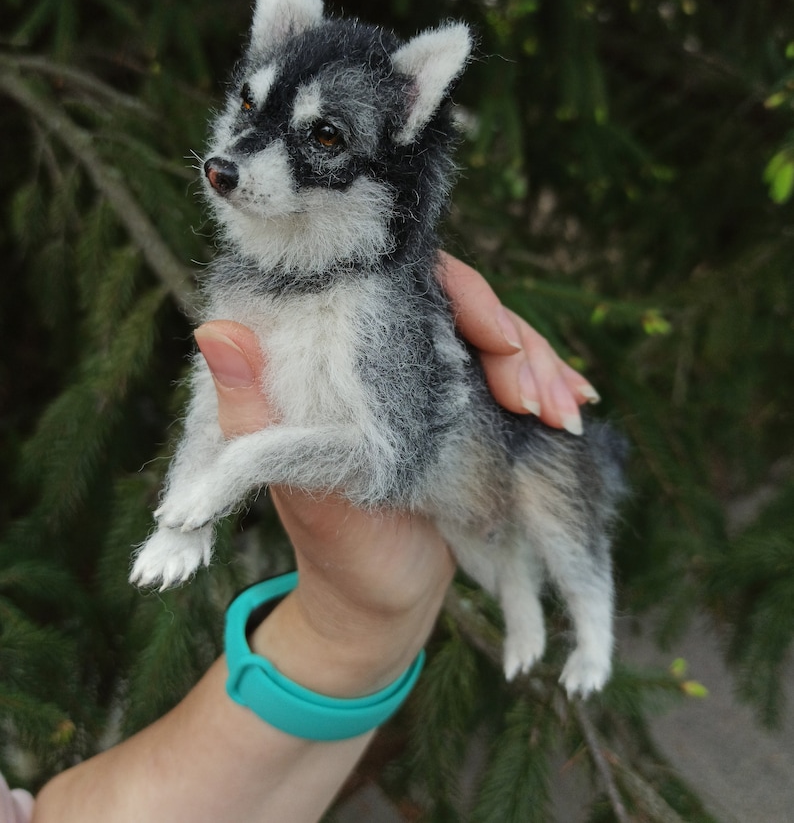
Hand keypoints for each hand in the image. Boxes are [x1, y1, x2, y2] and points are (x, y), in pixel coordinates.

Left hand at [192, 255, 600, 690]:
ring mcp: (433, 377)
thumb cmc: (329, 542)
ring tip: (568, 412)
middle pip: (465, 307)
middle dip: (516, 341)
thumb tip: (214, 328)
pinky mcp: (466, 408)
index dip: (461, 294)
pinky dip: (549, 385)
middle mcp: (390, 351)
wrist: (378, 601)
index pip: (404, 283)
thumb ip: (252, 410)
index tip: (496, 338)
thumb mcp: (291, 478)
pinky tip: (579, 402)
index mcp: (343, 351)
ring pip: (499, 340)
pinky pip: (515, 380)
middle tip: (543, 401)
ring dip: (541, 367)